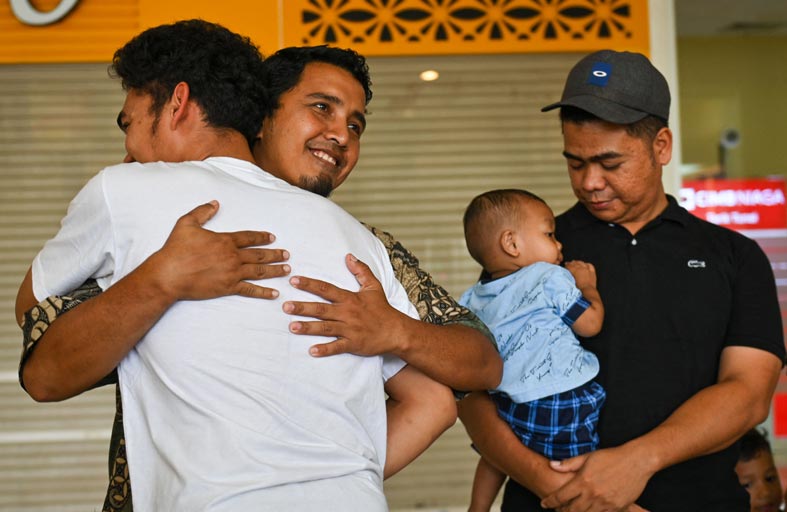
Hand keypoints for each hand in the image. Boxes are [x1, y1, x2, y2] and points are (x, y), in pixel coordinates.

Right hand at [147, 201, 289, 300]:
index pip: (249, 237)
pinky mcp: (228, 288)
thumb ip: (202, 212)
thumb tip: (215, 203)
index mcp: (225, 240)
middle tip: (286, 254)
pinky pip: (250, 290)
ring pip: (259, 271)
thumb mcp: (186, 223)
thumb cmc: (176, 249)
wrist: (169, 274)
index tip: (272, 238)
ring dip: (275, 270)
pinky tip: (275, 293)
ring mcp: (232, 273)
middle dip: (275, 254)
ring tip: (287, 269)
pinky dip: (264, 292)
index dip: (262, 237)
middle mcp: (232, 256)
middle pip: (259, 254)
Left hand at [283, 253, 406, 356]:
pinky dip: (325, 349)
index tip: (294, 281)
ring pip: (326, 328)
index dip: (310, 284)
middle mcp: (348, 313)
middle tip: (285, 306)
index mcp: (350, 299)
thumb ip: (360, 270)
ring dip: (308, 327)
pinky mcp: (353, 344)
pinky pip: (337, 347)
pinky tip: (312, 350)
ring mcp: (350, 329)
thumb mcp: (373, 286)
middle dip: (303, 307)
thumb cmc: (383, 309)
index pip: (326, 289)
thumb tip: (349, 256)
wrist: (397, 331)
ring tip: (292, 327)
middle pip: (322, 309)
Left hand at [540, 447, 650, 511]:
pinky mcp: (617, 507)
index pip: (561, 496)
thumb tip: (551, 465)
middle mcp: (592, 494)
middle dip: (562, 511)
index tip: (544, 503)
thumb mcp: (588, 457)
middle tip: (558, 509)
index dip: (550, 501)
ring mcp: (605, 502)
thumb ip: (569, 464)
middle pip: (571, 510)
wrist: (636, 461)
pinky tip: (590, 510)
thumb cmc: (611, 457)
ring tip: (572, 510)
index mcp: (583, 480)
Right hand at [564, 260, 596, 289]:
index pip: (570, 266)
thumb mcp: (572, 281)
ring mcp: (587, 269)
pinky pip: (589, 265)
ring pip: (582, 263)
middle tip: (569, 263)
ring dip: (578, 262)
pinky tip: (585, 264)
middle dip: (571, 263)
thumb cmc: (579, 288)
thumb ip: (570, 275)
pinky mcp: (592, 271)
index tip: (566, 265)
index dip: (567, 265)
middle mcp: (581, 268)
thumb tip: (568, 273)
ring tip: (576, 262)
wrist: (588, 290)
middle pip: (575, 263)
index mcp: (575, 271)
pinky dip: (587, 264)